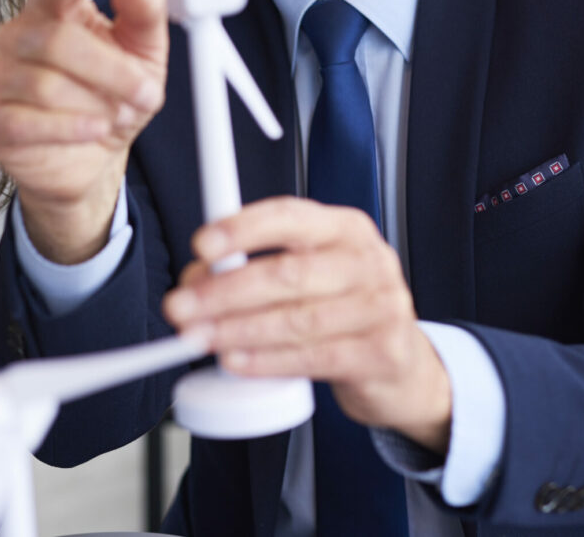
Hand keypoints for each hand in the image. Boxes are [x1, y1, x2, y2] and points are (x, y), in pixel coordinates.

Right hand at [0, 0, 168, 263]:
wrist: (87, 162)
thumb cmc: (107, 104)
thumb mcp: (143, 58)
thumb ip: (145, 19)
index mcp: (52, 11)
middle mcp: (16, 35)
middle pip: (57, 40)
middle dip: (111, 70)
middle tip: (144, 91)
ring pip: (45, 84)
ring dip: (94, 105)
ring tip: (115, 117)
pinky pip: (26, 121)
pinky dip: (70, 127)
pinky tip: (93, 129)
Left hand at [162, 197, 452, 452]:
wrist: (402, 366)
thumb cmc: (343, 311)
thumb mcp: (309, 277)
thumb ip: (258, 270)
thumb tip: (198, 280)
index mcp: (345, 229)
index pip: (290, 217)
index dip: (243, 229)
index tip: (202, 245)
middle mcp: (368, 261)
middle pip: (288, 273)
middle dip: (225, 291)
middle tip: (182, 306)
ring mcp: (382, 307)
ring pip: (297, 319)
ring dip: (238, 330)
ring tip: (199, 338)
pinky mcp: (383, 353)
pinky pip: (315, 357)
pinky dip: (268, 361)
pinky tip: (236, 361)